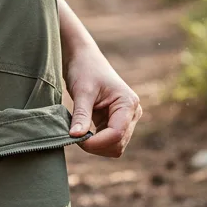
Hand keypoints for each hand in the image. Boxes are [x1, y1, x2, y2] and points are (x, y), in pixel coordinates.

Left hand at [65, 42, 141, 157]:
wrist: (84, 58)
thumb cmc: (84, 69)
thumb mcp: (82, 92)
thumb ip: (81, 115)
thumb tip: (75, 137)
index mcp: (128, 103)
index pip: (116, 134)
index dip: (96, 143)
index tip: (75, 138)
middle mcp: (132, 113)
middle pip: (118, 145)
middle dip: (96, 145)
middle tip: (74, 134)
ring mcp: (126, 119)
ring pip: (114, 147)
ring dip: (95, 145)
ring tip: (78, 130)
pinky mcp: (116, 122)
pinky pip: (108, 142)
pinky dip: (95, 142)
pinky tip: (82, 130)